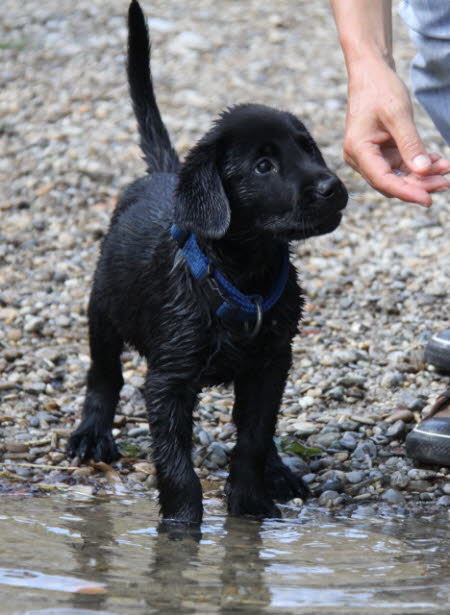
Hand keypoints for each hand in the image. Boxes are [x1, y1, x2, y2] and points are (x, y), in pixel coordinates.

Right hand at [344, 58, 449, 205]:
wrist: (370, 74)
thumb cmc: (380, 89)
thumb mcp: (398, 115)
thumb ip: (410, 144)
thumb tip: (423, 171)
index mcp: (358, 150)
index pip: (383, 180)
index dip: (406, 192)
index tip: (428, 199)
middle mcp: (360, 158)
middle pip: (390, 182)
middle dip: (418, 184)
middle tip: (445, 182)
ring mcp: (369, 157)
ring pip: (397, 176)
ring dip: (421, 175)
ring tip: (446, 169)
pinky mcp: (379, 153)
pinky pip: (400, 166)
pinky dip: (417, 165)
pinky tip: (436, 161)